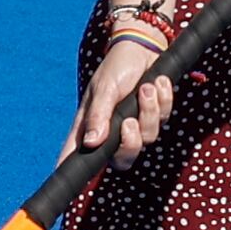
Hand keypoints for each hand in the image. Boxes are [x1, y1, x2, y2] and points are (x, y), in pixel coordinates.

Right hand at [72, 27, 176, 164]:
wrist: (144, 46)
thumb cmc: (117, 66)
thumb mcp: (105, 88)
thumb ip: (99, 115)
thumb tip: (91, 143)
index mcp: (91, 126)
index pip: (78, 156)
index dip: (71, 172)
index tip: (66, 183)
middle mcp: (112, 130)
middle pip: (122, 159)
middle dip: (131, 144)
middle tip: (130, 122)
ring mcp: (135, 125)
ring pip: (148, 138)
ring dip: (150, 111)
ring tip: (147, 88)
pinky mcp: (155, 116)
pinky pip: (164, 119)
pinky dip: (163, 100)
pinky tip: (157, 83)